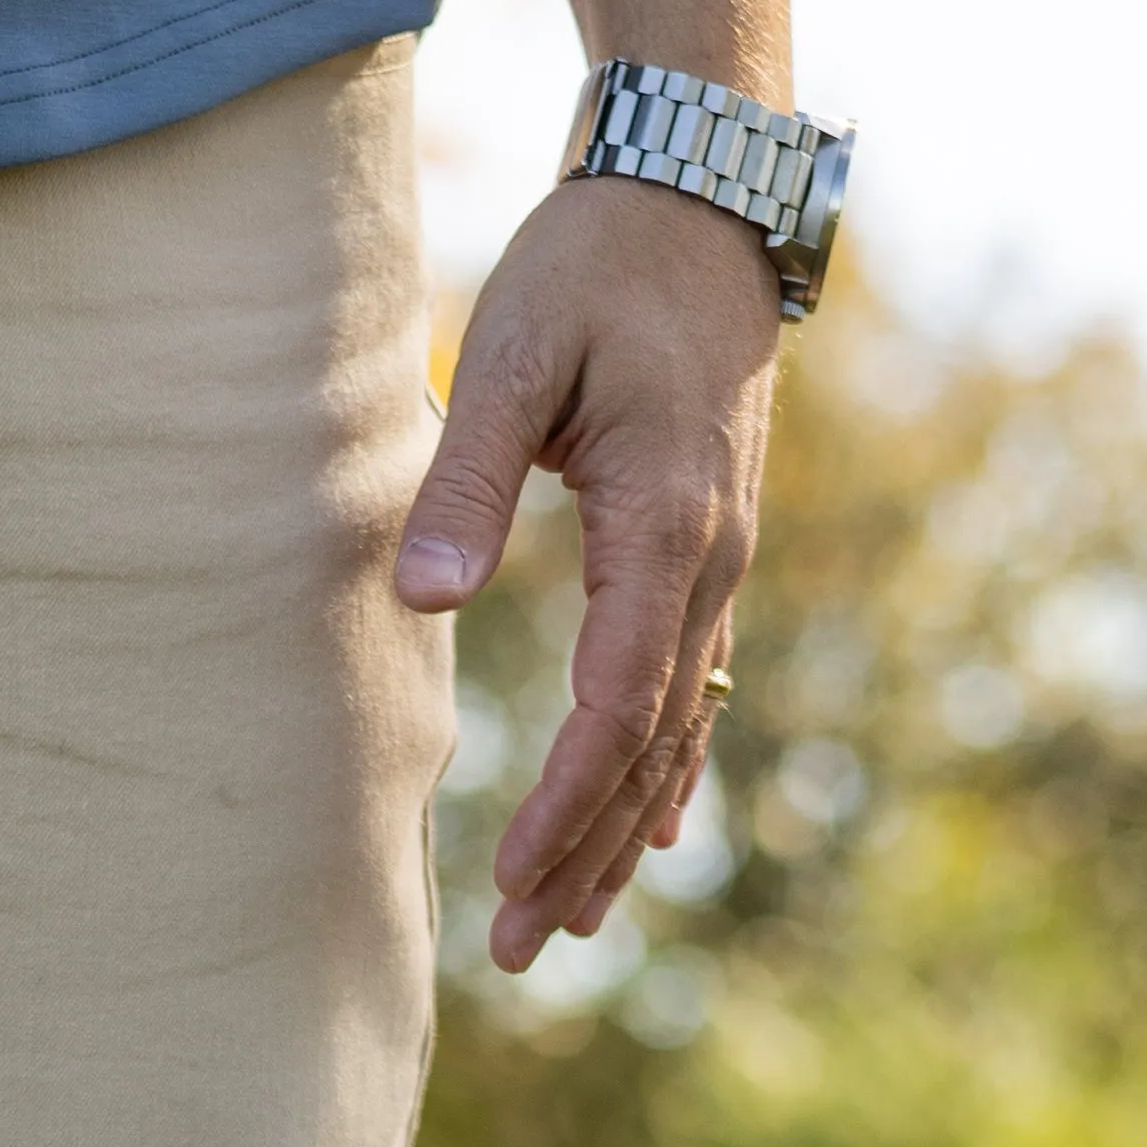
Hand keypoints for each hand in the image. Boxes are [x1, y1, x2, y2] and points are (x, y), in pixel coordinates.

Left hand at [393, 176, 779, 974]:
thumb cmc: (597, 264)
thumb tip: (424, 601)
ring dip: (620, 833)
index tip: (508, 876)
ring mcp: (722, 562)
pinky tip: (646, 836)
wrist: (700, 199)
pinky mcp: (708, 551)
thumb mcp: (515, 354)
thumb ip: (463, 482)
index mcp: (666, 526)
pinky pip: (693, 689)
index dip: (565, 802)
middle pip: (651, 747)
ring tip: (564, 924)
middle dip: (584, 853)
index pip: (619, 703)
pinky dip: (664, 771)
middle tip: (519, 947)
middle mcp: (713, 562)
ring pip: (676, 732)